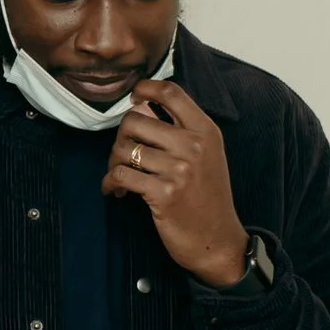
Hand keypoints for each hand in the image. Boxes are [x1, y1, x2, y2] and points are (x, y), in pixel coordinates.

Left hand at [105, 80, 250, 286]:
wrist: (219, 241)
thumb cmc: (208, 198)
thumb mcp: (207, 156)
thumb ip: (181, 130)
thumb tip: (139, 106)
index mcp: (206, 131)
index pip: (171, 92)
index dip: (145, 88)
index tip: (133, 97)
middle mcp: (193, 145)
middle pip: (135, 119)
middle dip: (121, 137)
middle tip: (123, 155)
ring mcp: (179, 169)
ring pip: (124, 148)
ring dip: (113, 162)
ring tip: (119, 175)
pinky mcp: (163, 193)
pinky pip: (120, 175)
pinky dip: (110, 182)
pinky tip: (114, 190)